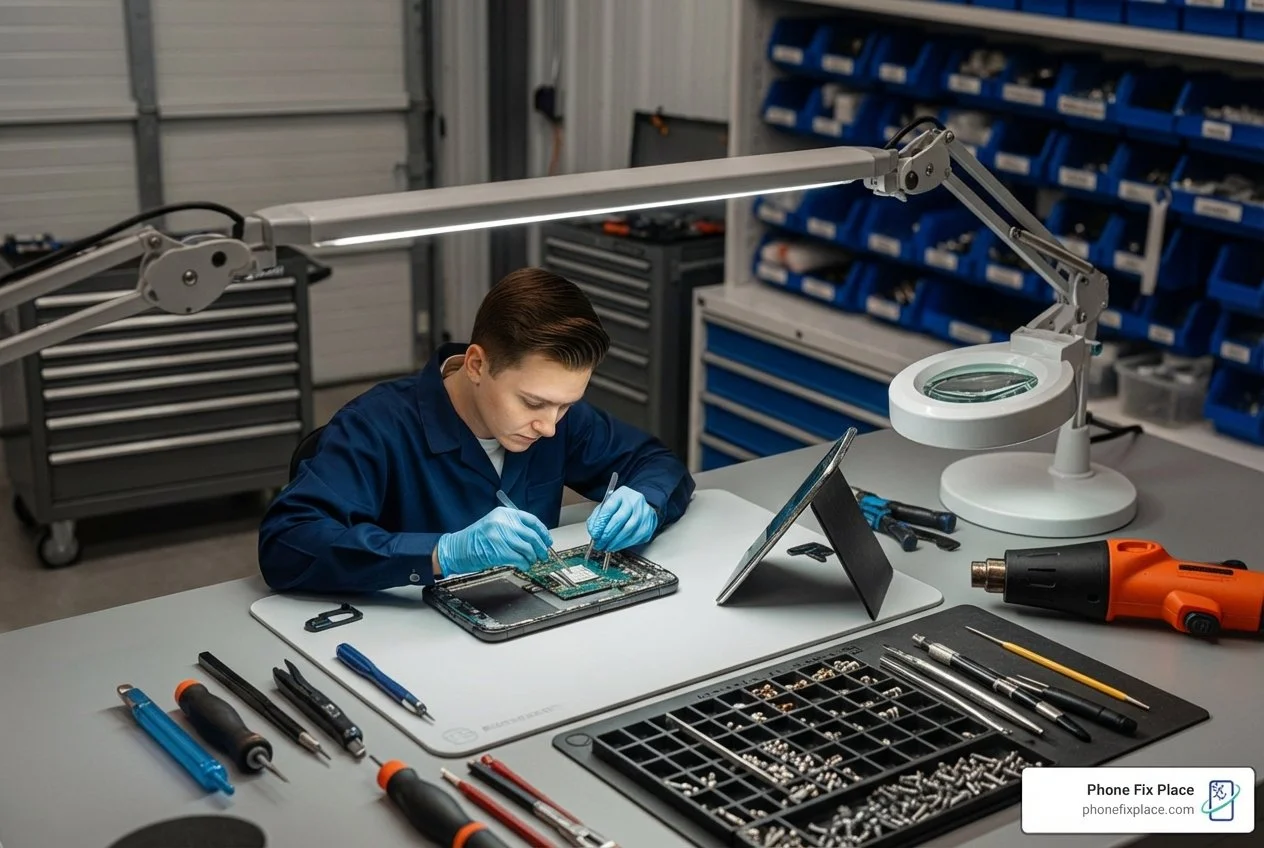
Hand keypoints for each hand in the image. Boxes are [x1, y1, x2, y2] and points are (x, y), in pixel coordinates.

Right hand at [435, 507, 553, 575]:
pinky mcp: (498, 551)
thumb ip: (512, 527)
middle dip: (541, 547)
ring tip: (531, 561)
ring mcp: (501, 536)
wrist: (456, 548)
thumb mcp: (494, 524)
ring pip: (527, 548)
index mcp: (504, 513)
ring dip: (532, 557)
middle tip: (543, 554)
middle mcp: (504, 522)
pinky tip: (524, 566)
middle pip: (532, 535)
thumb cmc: (475, 539)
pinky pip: (519, 558)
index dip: (542, 532)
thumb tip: (535, 538)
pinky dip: (525, 564)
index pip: (531, 520)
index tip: (547, 540)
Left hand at [586, 486, 658, 552]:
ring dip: (615, 542)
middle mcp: (634, 502)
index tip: (594, 533)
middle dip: (607, 534)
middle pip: (619, 519)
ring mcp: (644, 513)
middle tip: (599, 543)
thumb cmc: (621, 506)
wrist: (640, 506)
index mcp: (621, 494)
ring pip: (628, 530)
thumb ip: (598, 517)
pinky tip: (616, 546)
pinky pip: (635, 537)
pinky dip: (623, 544)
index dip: (601, 522)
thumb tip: (593, 531)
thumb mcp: (607, 505)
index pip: (609, 507)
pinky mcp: (648, 525)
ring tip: (606, 547)